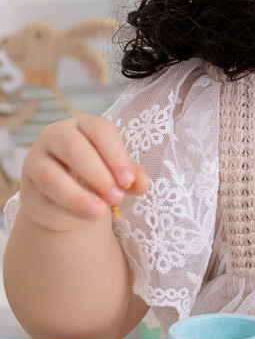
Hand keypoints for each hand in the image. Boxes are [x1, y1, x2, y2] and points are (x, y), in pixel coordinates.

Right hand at [18, 116, 148, 234]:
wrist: (66, 202)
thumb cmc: (96, 179)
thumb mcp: (116, 175)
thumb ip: (131, 176)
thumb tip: (142, 182)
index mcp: (85, 125)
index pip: (101, 130)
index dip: (116, 155)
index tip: (129, 181)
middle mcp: (58, 134)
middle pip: (76, 148)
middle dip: (99, 174)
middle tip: (117, 197)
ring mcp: (38, 156)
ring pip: (53, 175)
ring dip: (78, 195)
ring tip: (100, 212)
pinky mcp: (28, 181)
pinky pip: (44, 195)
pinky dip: (66, 205)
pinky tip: (85, 214)